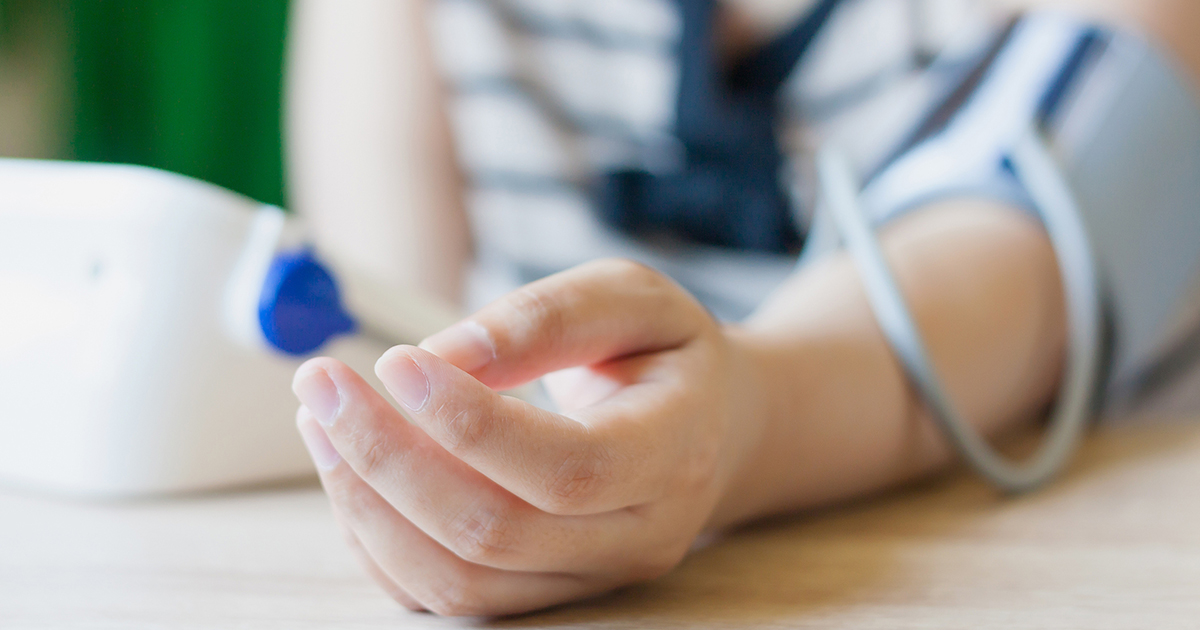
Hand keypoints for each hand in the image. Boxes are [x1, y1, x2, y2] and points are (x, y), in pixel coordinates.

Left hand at [292, 259, 765, 615]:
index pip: (566, 466)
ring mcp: (590, 579)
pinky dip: (378, 540)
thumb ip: (547, 318)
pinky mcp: (543, 594)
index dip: (467, 422)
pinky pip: (443, 596)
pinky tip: (351, 472)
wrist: (708, 427)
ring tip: (322, 423)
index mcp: (676, 452)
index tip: (395, 360)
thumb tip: (443, 359)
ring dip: (368, 505)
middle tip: (323, 384)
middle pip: (494, 531)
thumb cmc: (663, 353)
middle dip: (388, 458)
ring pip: (459, 581)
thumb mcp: (630, 298)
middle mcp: (639, 536)